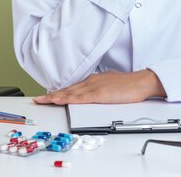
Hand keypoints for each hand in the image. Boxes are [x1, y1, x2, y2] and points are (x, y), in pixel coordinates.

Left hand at [33, 70, 165, 104]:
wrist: (142, 81)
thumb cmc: (130, 84)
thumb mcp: (111, 84)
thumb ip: (100, 88)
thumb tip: (94, 94)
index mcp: (94, 80)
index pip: (73, 87)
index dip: (59, 92)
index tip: (48, 95)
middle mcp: (91, 81)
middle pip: (68, 89)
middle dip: (52, 95)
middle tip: (38, 99)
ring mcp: (94, 87)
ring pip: (71, 93)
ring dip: (55, 97)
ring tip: (42, 100)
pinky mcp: (99, 94)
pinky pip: (80, 98)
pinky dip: (67, 99)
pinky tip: (59, 100)